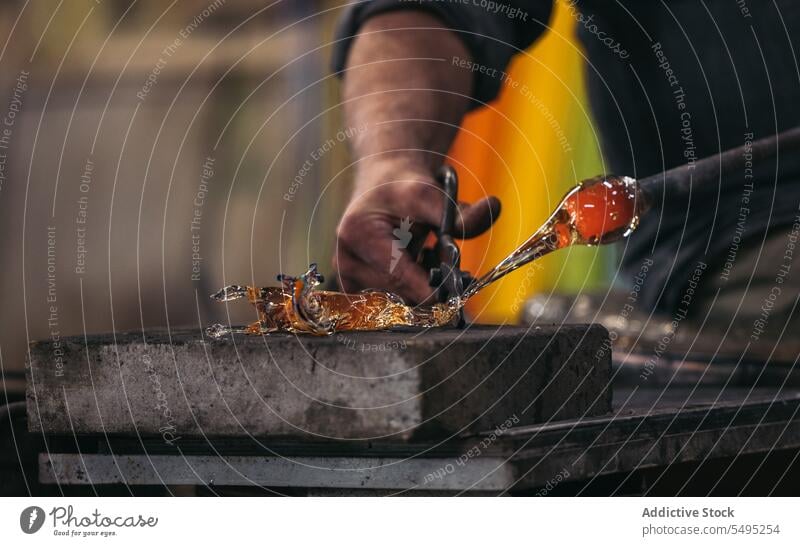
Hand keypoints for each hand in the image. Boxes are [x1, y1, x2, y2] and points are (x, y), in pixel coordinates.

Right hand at [333, 164, 500, 304]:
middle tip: (452, 265)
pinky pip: (392, 303)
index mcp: (358, 235)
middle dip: (431, 286)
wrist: (384, 186)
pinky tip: (418, 267)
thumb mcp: (433, 193)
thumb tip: (493, 207)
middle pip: (399, 295)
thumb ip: (460, 210)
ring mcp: (349, 279)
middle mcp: (347, 261)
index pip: (399, 277)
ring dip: (422, 290)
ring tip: (430, 258)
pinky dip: (412, 291)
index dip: (432, 289)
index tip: (459, 292)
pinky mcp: (357, 290)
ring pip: (398, 303)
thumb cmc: (404, 188)